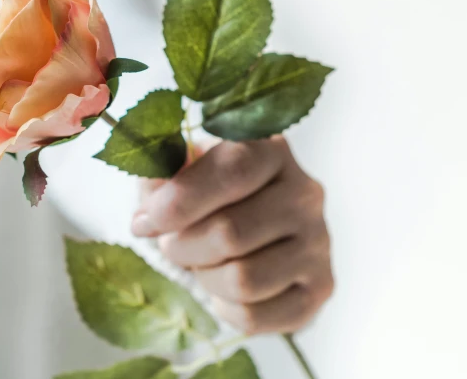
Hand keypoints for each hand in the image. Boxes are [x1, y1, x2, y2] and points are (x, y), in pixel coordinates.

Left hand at [133, 136, 332, 334]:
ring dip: (204, 278)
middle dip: (183, 247)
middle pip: (231, 233)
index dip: (181, 201)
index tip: (145, 222)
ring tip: (201, 264)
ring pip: (243, 280)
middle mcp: (305, 192)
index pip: (233, 170)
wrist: (253, 231)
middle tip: (171, 245)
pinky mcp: (320, 287)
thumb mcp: (179, 172)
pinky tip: (224, 290)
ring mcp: (319, 242)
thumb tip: (150, 211)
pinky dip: (224, 309)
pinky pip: (255, 316)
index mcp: (271, 150)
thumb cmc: (206, 196)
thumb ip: (159, 177)